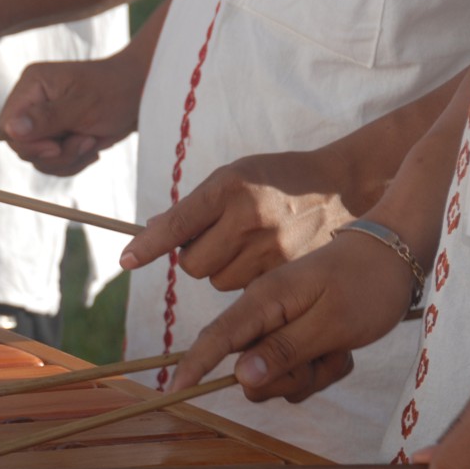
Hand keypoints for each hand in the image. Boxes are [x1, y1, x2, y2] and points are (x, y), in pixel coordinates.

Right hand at [0, 54, 141, 176]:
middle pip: (22, 148)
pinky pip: (54, 163)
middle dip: (55, 154)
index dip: (28, 145)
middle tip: (84, 141)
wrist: (140, 94)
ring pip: (39, 160)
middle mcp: (32, 103)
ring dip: (68, 158)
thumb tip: (11, 130)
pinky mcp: (56, 136)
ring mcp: (43, 121)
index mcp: (32, 86)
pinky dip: (74, 162)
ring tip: (92, 140)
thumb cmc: (115, 91)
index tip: (56, 146)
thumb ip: (45, 118)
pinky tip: (92, 146)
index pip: (7, 127)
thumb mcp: (81, 105)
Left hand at [120, 150, 353, 289]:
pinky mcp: (289, 273)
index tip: (125, 261)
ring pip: (217, 282)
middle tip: (221, 239)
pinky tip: (267, 258)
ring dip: (223, 270)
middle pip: (193, 265)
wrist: (343, 186)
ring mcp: (272, 248)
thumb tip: (150, 233)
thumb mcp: (235, 177)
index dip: (148, 245)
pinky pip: (245, 292)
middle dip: (197, 257)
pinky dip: (247, 280)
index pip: (178, 223)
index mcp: (230, 187)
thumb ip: (194, 207)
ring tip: (250, 246)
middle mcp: (249, 218)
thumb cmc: (278, 181)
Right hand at [170, 228, 418, 401]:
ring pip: (273, 374)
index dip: (193, 366)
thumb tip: (240, 375)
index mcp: (265, 301)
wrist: (396, 256)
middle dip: (283, 378)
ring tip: (338, 351)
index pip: (217, 338)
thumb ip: (284, 349)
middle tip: (323, 360)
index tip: (173, 390)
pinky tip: (341, 350)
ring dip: (307, 374)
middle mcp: (264, 313)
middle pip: (247, 370)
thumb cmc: (368, 284)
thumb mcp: (331, 322)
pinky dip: (319, 369)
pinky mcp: (295, 333)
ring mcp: (279, 324)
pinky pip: (295, 370)